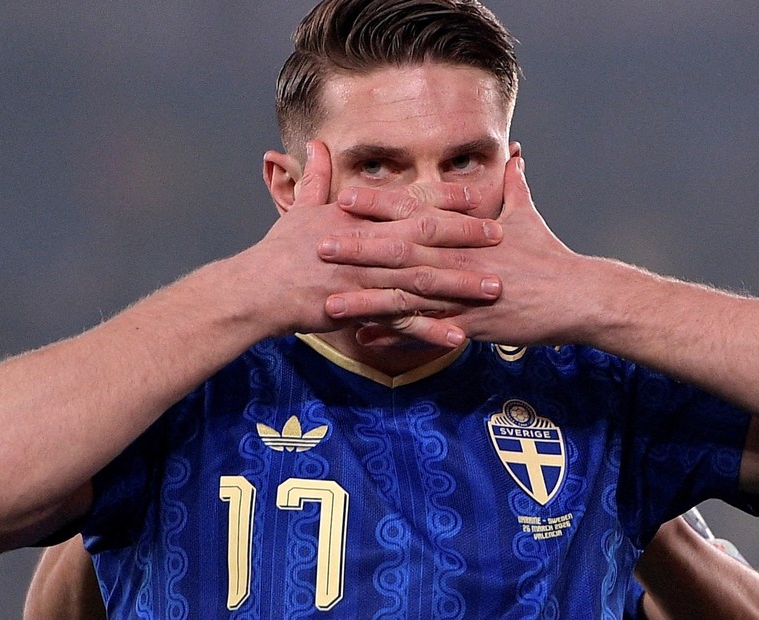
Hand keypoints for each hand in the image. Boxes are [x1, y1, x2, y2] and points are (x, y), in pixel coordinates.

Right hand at [245, 141, 505, 338]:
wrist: (257, 291)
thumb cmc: (279, 250)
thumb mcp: (300, 209)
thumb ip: (317, 177)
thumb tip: (319, 144)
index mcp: (358, 218)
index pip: (409, 203)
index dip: (444, 199)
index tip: (476, 195)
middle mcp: (366, 245)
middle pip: (424, 238)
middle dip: (465, 237)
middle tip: (501, 236)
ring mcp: (364, 279)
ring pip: (420, 280)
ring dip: (459, 285)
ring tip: (494, 288)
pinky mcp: (358, 311)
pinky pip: (400, 323)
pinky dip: (429, 330)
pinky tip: (458, 336)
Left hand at [322, 156, 585, 346]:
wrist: (578, 296)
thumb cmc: (552, 256)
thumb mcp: (529, 215)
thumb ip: (514, 185)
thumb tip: (515, 155)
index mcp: (467, 232)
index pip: (416, 213)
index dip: (379, 205)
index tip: (344, 196)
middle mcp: (460, 259)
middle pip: (401, 251)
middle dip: (359, 248)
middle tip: (319, 245)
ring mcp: (463, 293)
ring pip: (407, 294)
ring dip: (366, 297)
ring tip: (329, 300)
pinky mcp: (471, 324)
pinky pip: (425, 332)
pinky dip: (394, 335)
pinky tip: (365, 339)